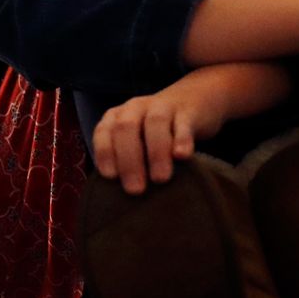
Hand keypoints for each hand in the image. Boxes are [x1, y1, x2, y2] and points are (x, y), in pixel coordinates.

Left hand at [91, 74, 230, 195]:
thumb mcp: (136, 139)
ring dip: (155, 152)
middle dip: (128, 160)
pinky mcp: (188, 112)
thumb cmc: (156, 131)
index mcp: (117, 116)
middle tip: (135, 190)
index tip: (111, 178)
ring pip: (155, 123)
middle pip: (126, 128)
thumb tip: (115, 197)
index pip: (104, 132)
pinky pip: (183, 124)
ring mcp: (162, 107)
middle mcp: (136, 108)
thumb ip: (124, 157)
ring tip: (160, 179)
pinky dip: (182, 139)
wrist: (194, 100)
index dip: (105, 153)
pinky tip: (182, 157)